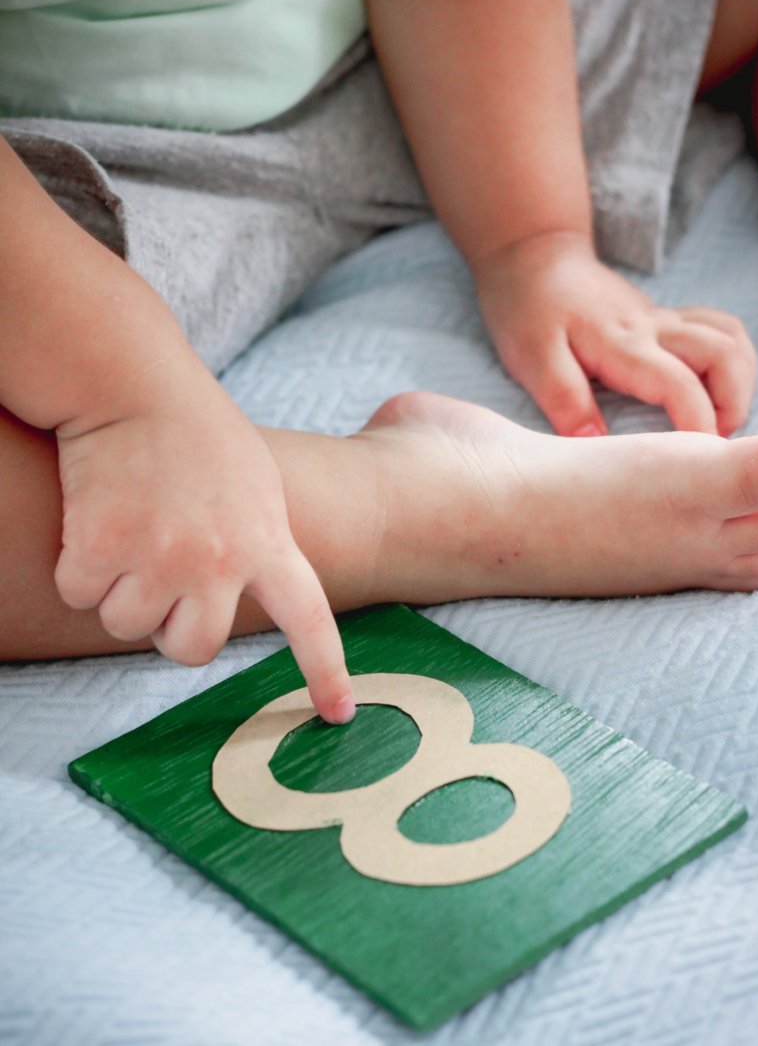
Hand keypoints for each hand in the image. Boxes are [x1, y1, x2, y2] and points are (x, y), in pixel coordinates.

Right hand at [54, 363, 354, 723]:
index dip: (324, 670)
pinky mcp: (102, 548)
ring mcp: (161, 557)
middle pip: (190, 648)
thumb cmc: (196, 432)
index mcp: (268, 542)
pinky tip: (94, 518)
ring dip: (118, 589)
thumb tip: (246, 594)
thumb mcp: (255, 485)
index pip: (309, 620)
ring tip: (129, 526)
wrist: (135, 385)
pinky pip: (81, 594)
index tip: (337, 714)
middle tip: (159, 576)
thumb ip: (259, 542)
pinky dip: (77, 567)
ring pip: (127, 624)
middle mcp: (220, 560)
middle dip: (167, 627)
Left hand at [474, 231, 756, 436]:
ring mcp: (663, 321)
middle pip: (725, 353)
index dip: (697, 425)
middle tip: (711, 446)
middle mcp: (654, 328)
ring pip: (729, 339)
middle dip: (734, 404)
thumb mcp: (532, 358)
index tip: (697, 461)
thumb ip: (564, 399)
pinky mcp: (663, 320)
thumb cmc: (528, 310)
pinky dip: (730, 358)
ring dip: (739, 382)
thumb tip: (594, 441)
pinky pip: (717, 329)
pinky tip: (713, 388)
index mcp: (623, 344)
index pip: (679, 385)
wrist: (533, 258)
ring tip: (717, 422)